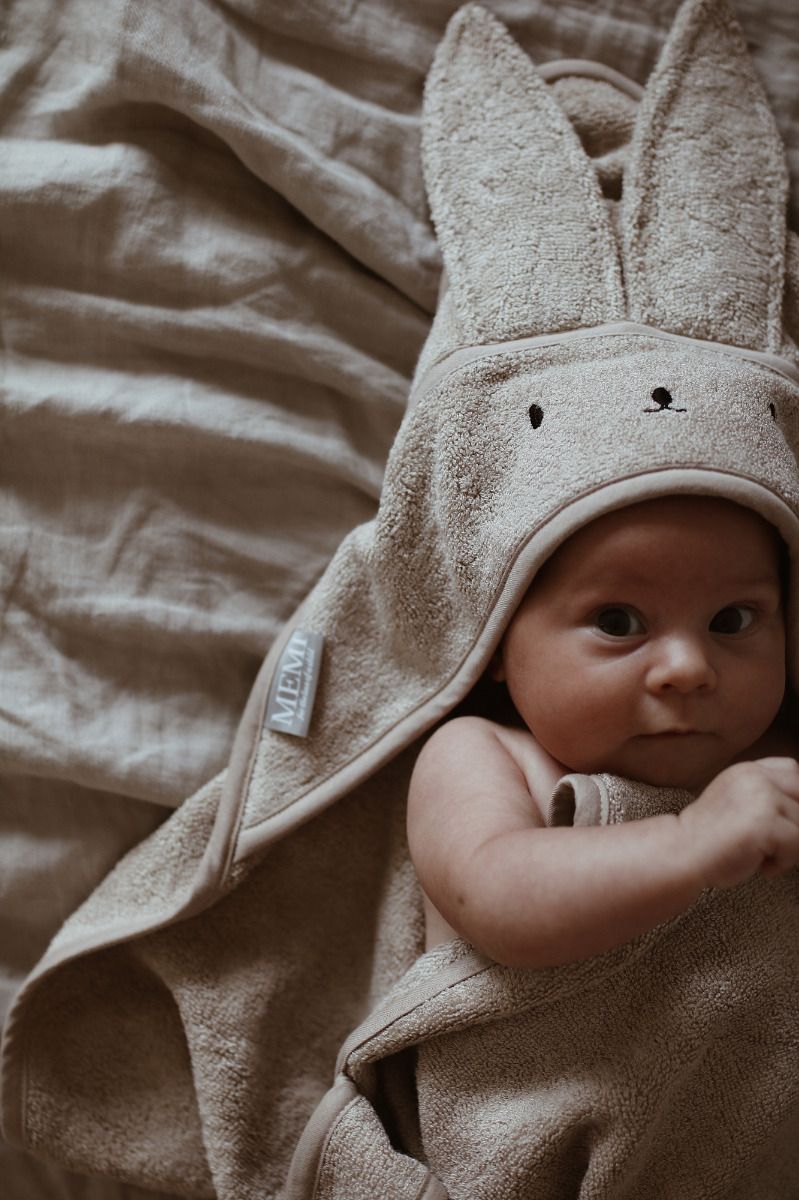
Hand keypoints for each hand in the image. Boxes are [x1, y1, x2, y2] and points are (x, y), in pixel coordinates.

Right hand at [679, 758, 798, 890]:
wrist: (682, 852)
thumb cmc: (710, 838)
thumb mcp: (737, 803)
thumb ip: (763, 797)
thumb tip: (798, 811)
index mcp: (747, 771)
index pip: (793, 771)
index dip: (793, 798)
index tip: (779, 821)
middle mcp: (756, 777)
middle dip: (795, 823)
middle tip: (773, 842)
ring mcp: (761, 798)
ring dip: (789, 848)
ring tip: (761, 855)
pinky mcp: (765, 823)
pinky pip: (797, 845)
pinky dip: (783, 862)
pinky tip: (761, 866)